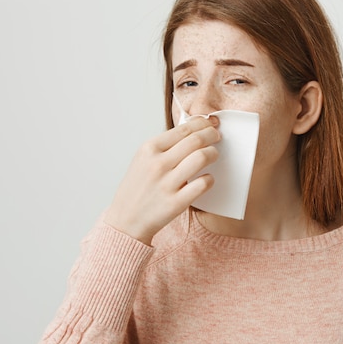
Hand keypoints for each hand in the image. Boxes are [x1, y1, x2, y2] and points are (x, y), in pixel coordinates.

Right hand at [105, 116, 219, 243]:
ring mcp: (167, 184)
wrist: (126, 220)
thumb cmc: (138, 188)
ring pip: (201, 157)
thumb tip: (193, 131)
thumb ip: (164, 146)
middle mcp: (157, 164)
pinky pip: (203, 183)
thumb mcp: (143, 160)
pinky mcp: (176, 202)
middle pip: (195, 140)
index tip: (210, 123)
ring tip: (214, 155)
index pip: (183, 129)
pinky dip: (209, 179)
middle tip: (216, 136)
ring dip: (213, 153)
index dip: (201, 123)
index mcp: (149, 149)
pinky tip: (207, 179)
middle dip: (211, 135)